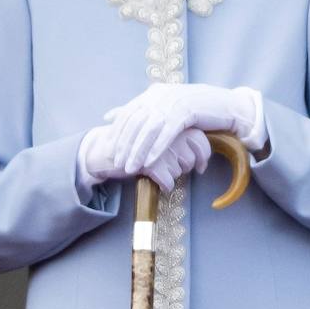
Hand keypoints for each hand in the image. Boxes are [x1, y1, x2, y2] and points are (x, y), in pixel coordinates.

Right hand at [79, 124, 210, 193]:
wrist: (105, 150)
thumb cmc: (136, 143)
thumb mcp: (157, 135)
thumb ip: (178, 137)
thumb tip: (201, 152)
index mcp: (173, 123)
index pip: (201, 141)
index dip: (203, 156)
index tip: (201, 167)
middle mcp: (169, 134)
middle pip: (191, 159)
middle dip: (188, 168)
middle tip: (182, 171)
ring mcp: (159, 149)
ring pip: (180, 170)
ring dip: (174, 176)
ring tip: (165, 173)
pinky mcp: (149, 164)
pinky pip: (168, 180)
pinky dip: (166, 185)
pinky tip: (163, 185)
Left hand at [104, 83, 256, 173]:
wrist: (225, 105)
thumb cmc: (195, 108)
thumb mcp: (165, 105)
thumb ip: (139, 110)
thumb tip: (109, 115)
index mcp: (154, 92)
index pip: (128, 113)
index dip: (117, 133)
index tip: (110, 151)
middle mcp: (161, 94)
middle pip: (136, 122)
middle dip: (125, 145)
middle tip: (117, 163)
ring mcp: (174, 101)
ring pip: (149, 129)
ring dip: (138, 151)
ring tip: (131, 167)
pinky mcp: (187, 111)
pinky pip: (167, 133)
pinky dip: (157, 148)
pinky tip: (150, 162)